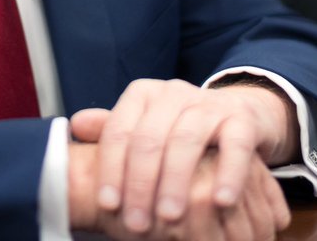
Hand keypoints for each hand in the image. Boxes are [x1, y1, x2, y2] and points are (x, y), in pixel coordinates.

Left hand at [70, 79, 297, 234]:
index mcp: (143, 94)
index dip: (111, 169)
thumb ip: (112, 130)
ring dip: (176, 182)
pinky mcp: (241, 119)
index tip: (108, 205)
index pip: (119, 130)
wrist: (237, 114)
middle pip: (149, 138)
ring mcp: (209, 104)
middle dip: (140, 184)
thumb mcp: (144, 127)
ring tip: (169, 217)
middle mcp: (173, 93)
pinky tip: (220, 201)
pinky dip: (229, 174)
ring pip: (187, 141)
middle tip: (136, 222)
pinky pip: (235, 146)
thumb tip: (75, 126)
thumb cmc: (179, 129)